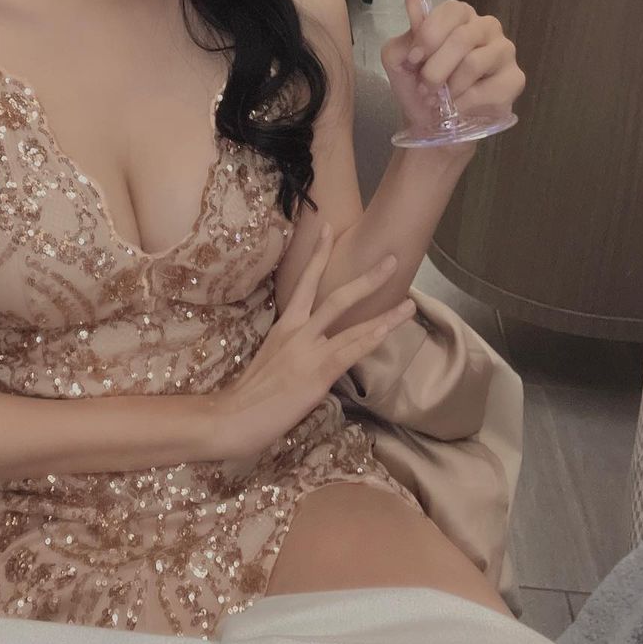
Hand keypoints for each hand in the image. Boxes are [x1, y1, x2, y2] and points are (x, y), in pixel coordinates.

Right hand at [211, 225, 414, 460]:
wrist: (232, 416)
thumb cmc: (249, 394)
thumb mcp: (272, 359)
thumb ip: (294, 348)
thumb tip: (312, 349)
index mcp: (285, 325)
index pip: (305, 282)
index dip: (318, 254)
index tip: (328, 227)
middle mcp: (297, 330)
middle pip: (337, 296)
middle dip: (367, 278)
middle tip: (391, 259)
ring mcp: (308, 350)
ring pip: (352, 323)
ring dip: (385, 313)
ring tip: (410, 302)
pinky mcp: (317, 373)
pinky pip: (350, 351)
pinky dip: (371, 338)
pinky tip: (388, 329)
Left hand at [380, 0, 525, 132]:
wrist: (432, 122)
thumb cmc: (417, 85)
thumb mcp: (400, 60)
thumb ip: (406, 35)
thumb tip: (411, 0)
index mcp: (459, 15)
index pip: (451, 10)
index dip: (429, 35)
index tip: (413, 60)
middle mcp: (486, 26)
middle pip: (463, 38)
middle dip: (436, 69)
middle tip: (424, 88)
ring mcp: (504, 51)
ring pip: (474, 63)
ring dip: (449, 88)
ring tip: (438, 100)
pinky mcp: (514, 79)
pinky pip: (488, 90)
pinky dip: (464, 104)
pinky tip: (457, 108)